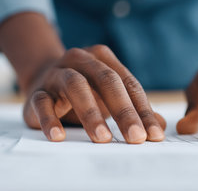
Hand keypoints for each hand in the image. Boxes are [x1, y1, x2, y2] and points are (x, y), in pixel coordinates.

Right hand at [23, 45, 165, 143]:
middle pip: (106, 81)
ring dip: (91, 113)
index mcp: (103, 59)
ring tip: (102, 138)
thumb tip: (161, 127)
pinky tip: (58, 136)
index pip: (128, 84)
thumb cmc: (85, 89)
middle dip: (124, 111)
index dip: (143, 110)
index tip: (154, 135)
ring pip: (75, 86)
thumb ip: (135, 109)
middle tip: (135, 137)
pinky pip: (42, 102)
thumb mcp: (110, 95)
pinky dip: (50, 119)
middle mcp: (81, 60)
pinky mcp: (37, 91)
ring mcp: (57, 73)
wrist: (42, 76)